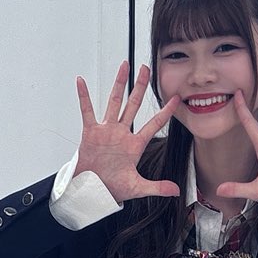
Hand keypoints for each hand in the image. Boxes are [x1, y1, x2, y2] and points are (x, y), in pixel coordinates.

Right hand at [73, 59, 181, 201]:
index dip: (166, 112)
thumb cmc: (112, 188)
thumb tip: (176, 191)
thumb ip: (156, 187)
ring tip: (124, 66)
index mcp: (135, 145)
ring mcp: (106, 131)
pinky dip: (84, 96)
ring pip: (114, 102)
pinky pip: (87, 111)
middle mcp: (122, 133)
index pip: (154, 124)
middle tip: (147, 69)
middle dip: (140, 86)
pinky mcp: (90, 132)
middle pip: (133, 104)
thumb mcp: (137, 188)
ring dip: (119, 84)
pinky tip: (81, 81)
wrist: (91, 191)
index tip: (177, 99)